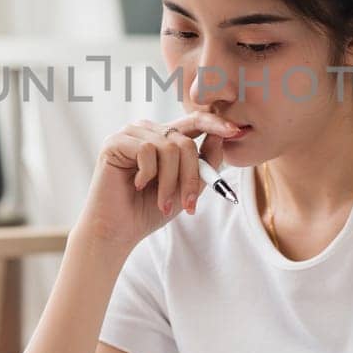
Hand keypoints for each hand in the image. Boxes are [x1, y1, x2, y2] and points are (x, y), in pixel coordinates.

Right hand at [75, 111, 240, 250]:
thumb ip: (203, 163)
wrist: (118, 231)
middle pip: (185, 140)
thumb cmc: (149, 210)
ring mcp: (130, 134)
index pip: (194, 121)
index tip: (237, 131)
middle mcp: (148, 130)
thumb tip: (223, 136)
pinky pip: (147, 150)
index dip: (216, 123)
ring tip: (162, 203)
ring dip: (170, 181)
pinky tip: (138, 185)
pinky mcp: (115, 142)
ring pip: (169, 147)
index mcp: (165, 137)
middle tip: (189, 204)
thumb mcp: (186, 187)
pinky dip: (148, 174)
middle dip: (191, 176)